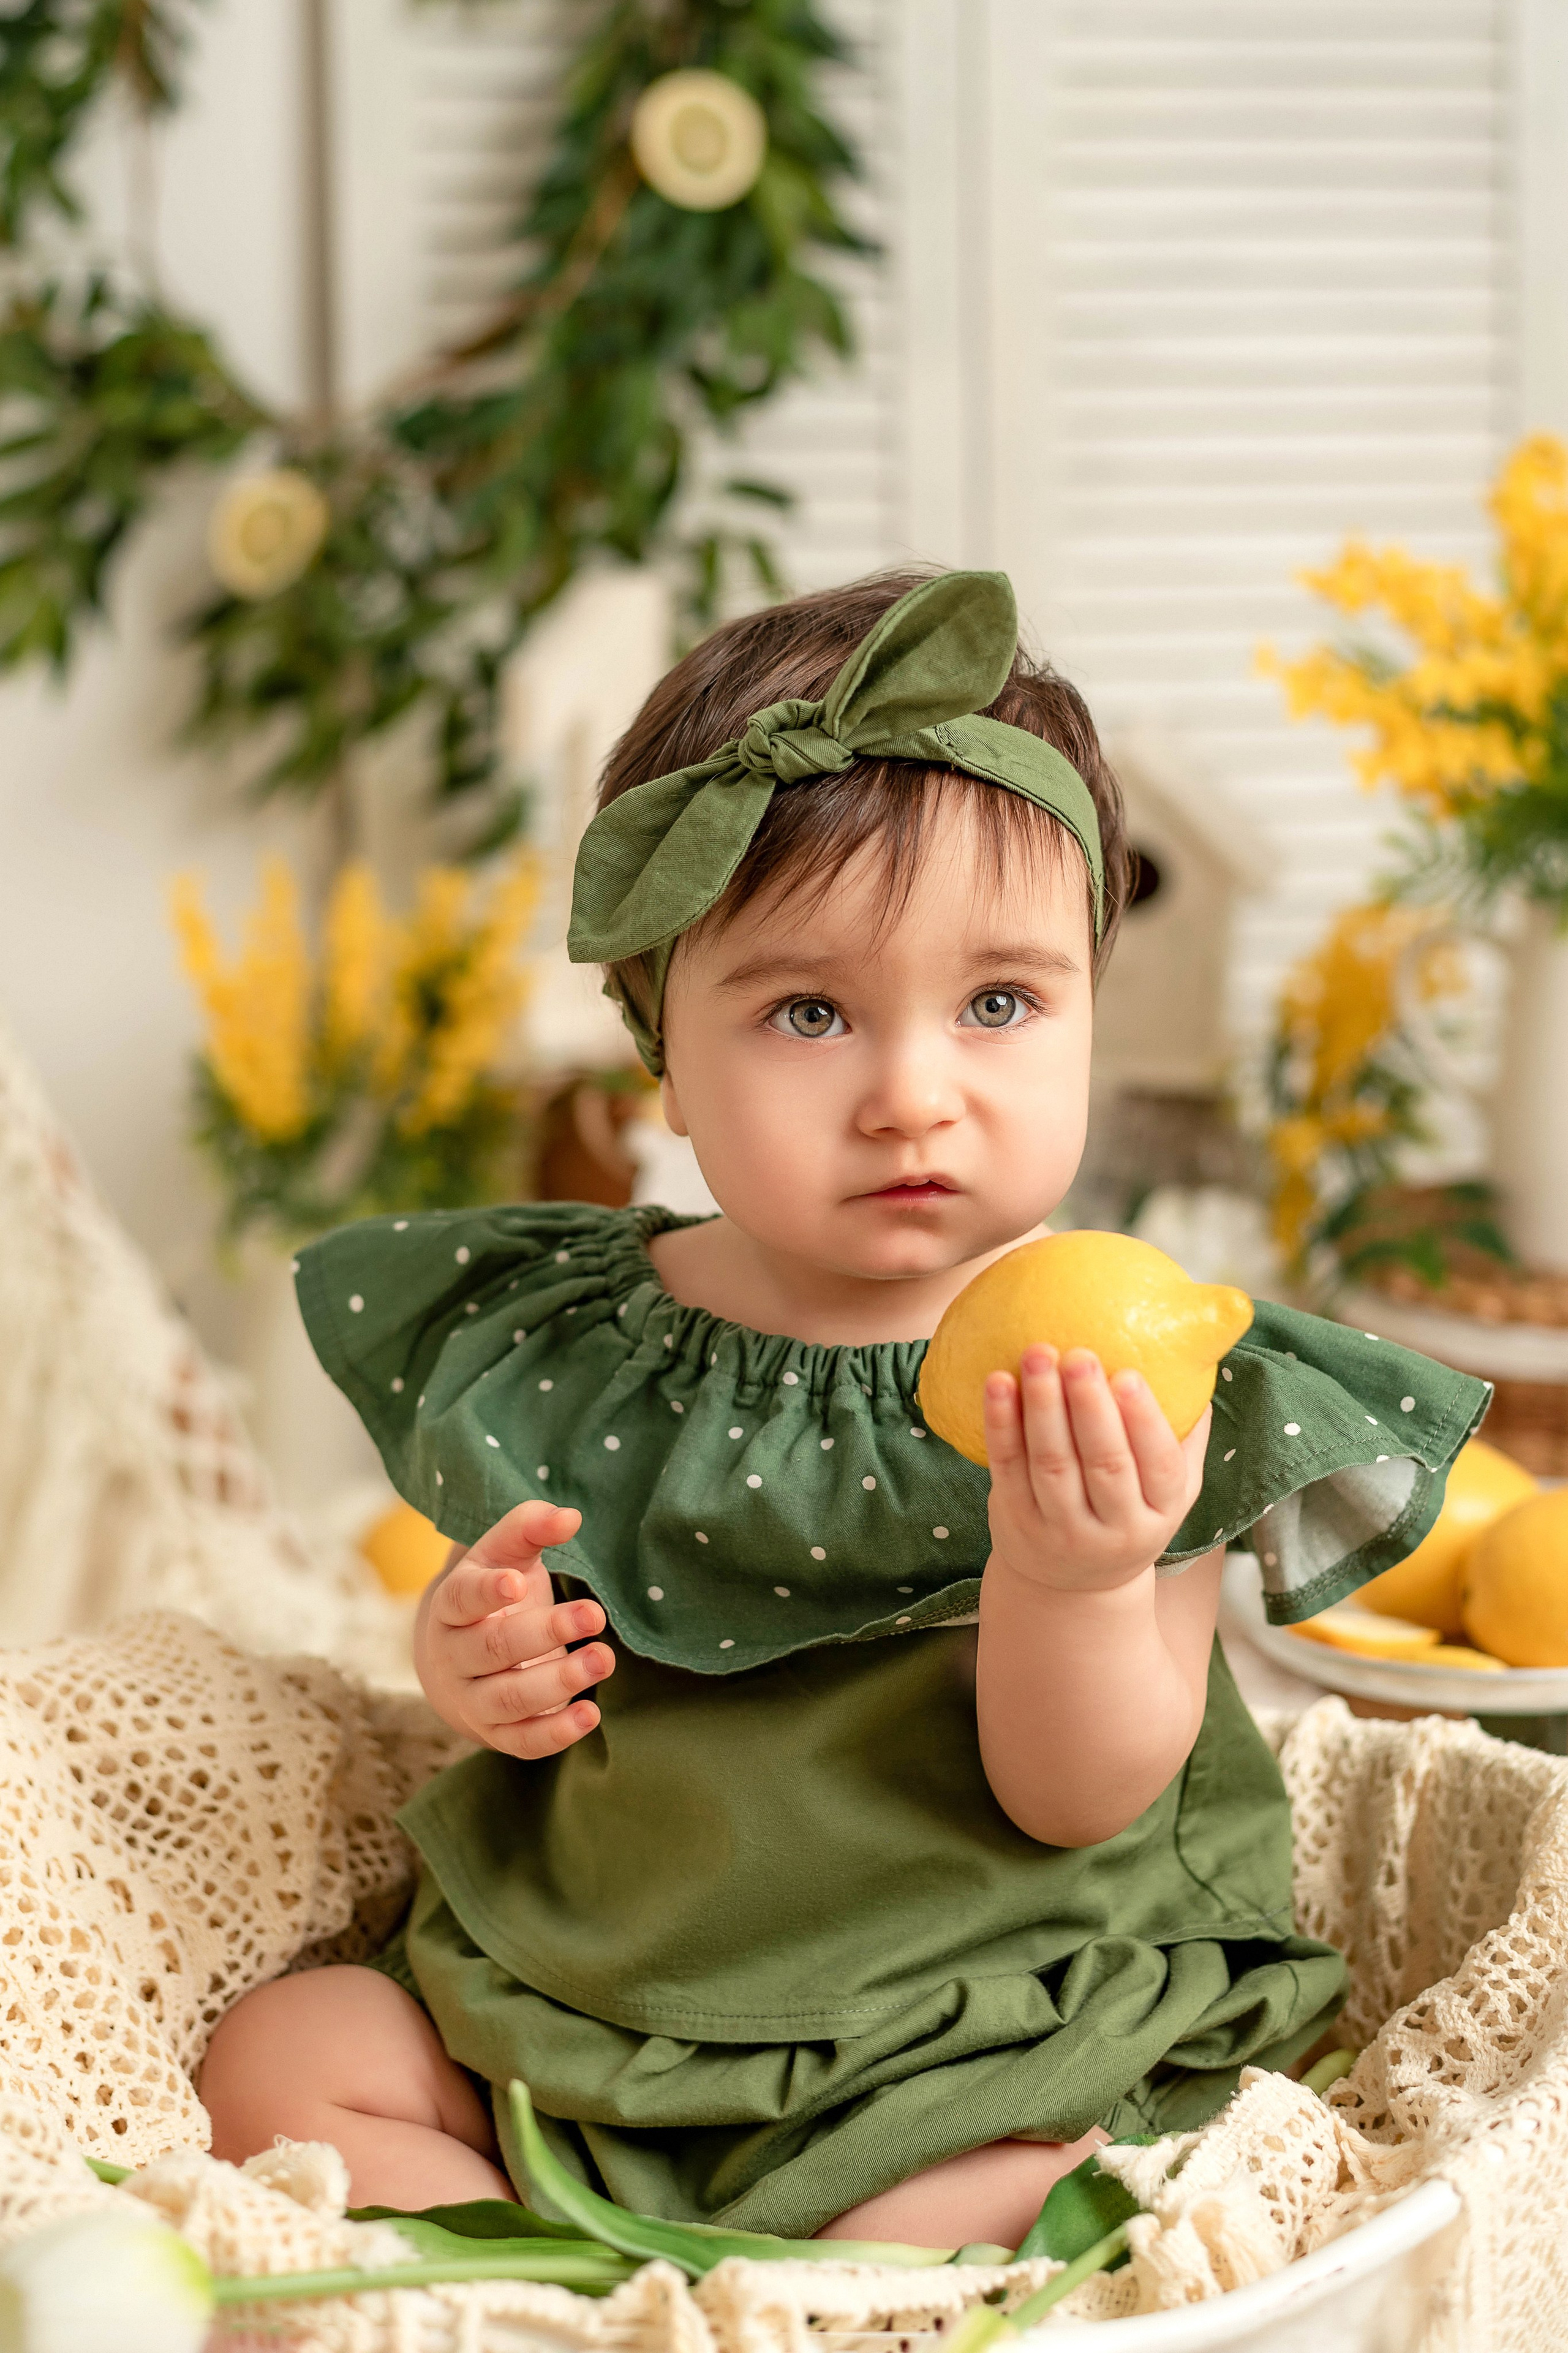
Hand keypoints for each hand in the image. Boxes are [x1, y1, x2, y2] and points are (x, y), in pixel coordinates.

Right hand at [413, 1500, 613, 1757]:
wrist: (458, 1662)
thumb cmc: (494, 1598)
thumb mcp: (504, 1555)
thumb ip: (530, 1527)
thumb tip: (570, 1517)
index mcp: (451, 1605)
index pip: (462, 1598)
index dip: (488, 1592)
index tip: (520, 1583)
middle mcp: (454, 1656)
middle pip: (493, 1649)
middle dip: (545, 1633)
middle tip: (594, 1613)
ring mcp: (472, 1700)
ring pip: (509, 1699)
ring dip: (558, 1682)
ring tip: (604, 1658)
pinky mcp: (497, 1734)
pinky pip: (522, 1742)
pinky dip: (556, 1733)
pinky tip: (591, 1713)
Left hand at [983, 1345, 1209, 1595]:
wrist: (1072, 1587)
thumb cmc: (1128, 1514)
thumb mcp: (1171, 1492)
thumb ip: (1184, 1436)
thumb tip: (1193, 1364)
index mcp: (1162, 1513)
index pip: (1160, 1467)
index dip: (1145, 1422)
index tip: (1129, 1374)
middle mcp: (1115, 1529)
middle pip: (1105, 1465)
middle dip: (1091, 1407)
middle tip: (1079, 1356)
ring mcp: (1062, 1530)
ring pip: (1053, 1465)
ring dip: (1043, 1407)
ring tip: (1038, 1355)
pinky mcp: (1017, 1522)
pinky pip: (1007, 1468)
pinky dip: (1001, 1424)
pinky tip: (998, 1383)